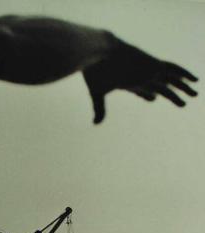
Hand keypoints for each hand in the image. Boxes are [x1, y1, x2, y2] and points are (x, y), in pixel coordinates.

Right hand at [83, 39, 197, 122]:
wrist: (99, 51)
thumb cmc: (94, 71)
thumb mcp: (96, 92)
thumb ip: (99, 109)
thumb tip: (95, 124)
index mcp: (127, 80)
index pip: (141, 89)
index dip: (148, 94)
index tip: (153, 98)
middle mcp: (140, 75)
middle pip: (160, 86)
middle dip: (170, 94)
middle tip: (182, 102)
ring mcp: (148, 70)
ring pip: (170, 80)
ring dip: (183, 87)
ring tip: (195, 94)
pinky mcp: (154, 66)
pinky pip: (174, 70)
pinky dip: (185, 75)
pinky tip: (195, 80)